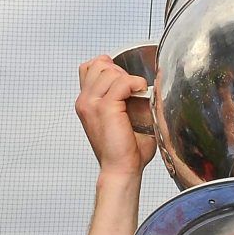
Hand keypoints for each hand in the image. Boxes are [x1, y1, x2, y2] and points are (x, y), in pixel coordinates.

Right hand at [75, 55, 156, 181]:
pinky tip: (142, 92)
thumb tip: (148, 82)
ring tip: (137, 94)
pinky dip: (135, 83)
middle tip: (133, 91)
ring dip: (128, 78)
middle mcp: (84, 101)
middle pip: (99, 64)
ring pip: (109, 70)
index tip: (125, 83)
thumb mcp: (123, 117)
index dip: (109, 67)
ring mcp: (91, 103)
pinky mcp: (104, 108)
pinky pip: (121, 82)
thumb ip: (127, 97)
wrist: (121, 169)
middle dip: (120, 71)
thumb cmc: (125, 150)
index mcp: (86, 102)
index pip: (90, 67)